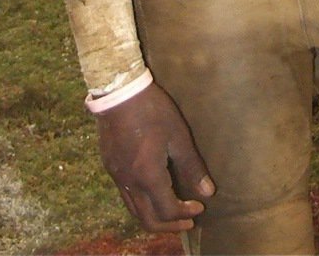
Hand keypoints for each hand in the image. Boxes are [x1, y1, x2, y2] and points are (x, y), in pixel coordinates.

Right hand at [96, 81, 214, 232]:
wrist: (119, 92)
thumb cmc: (153, 110)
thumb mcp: (178, 136)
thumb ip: (191, 166)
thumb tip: (208, 192)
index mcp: (148, 176)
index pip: (167, 211)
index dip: (185, 214)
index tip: (200, 207)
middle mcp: (130, 183)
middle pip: (148, 220)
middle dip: (170, 226)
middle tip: (188, 221)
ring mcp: (117, 176)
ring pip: (134, 211)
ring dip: (155, 218)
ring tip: (172, 213)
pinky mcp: (111, 167)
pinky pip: (126, 197)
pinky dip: (142, 204)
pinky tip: (153, 192)